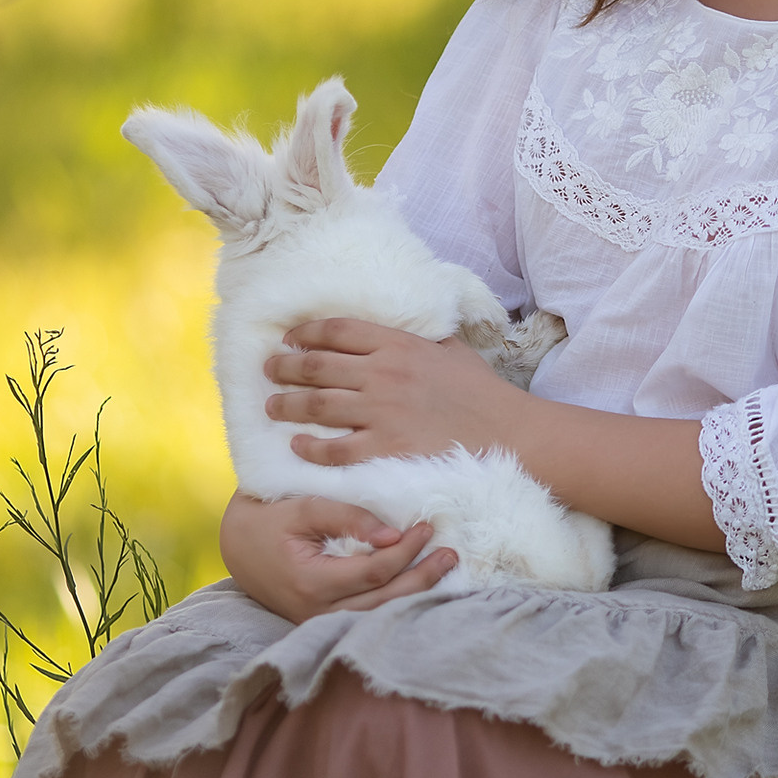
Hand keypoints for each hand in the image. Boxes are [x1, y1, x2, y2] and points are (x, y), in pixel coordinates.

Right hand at [218, 492, 457, 623]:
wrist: (235, 544)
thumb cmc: (267, 518)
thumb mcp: (303, 506)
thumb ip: (347, 517)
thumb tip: (392, 534)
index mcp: (311, 582)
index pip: (374, 572)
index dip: (405, 551)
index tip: (426, 526)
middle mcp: (317, 612)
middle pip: (385, 601)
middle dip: (422, 578)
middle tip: (450, 553)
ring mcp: (320, 621)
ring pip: (379, 614)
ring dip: (415, 593)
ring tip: (444, 569)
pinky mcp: (325, 620)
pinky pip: (368, 615)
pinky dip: (397, 600)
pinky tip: (419, 584)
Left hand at [265, 318, 522, 464]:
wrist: (508, 434)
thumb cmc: (482, 393)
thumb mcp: (451, 350)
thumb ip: (421, 339)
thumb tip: (403, 328)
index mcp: (398, 345)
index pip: (337, 331)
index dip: (305, 332)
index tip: (289, 338)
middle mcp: (383, 375)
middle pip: (316, 366)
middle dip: (284, 366)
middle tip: (269, 369)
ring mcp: (382, 413)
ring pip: (316, 405)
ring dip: (286, 405)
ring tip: (272, 406)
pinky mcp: (385, 450)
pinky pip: (334, 449)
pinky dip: (310, 447)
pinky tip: (298, 445)